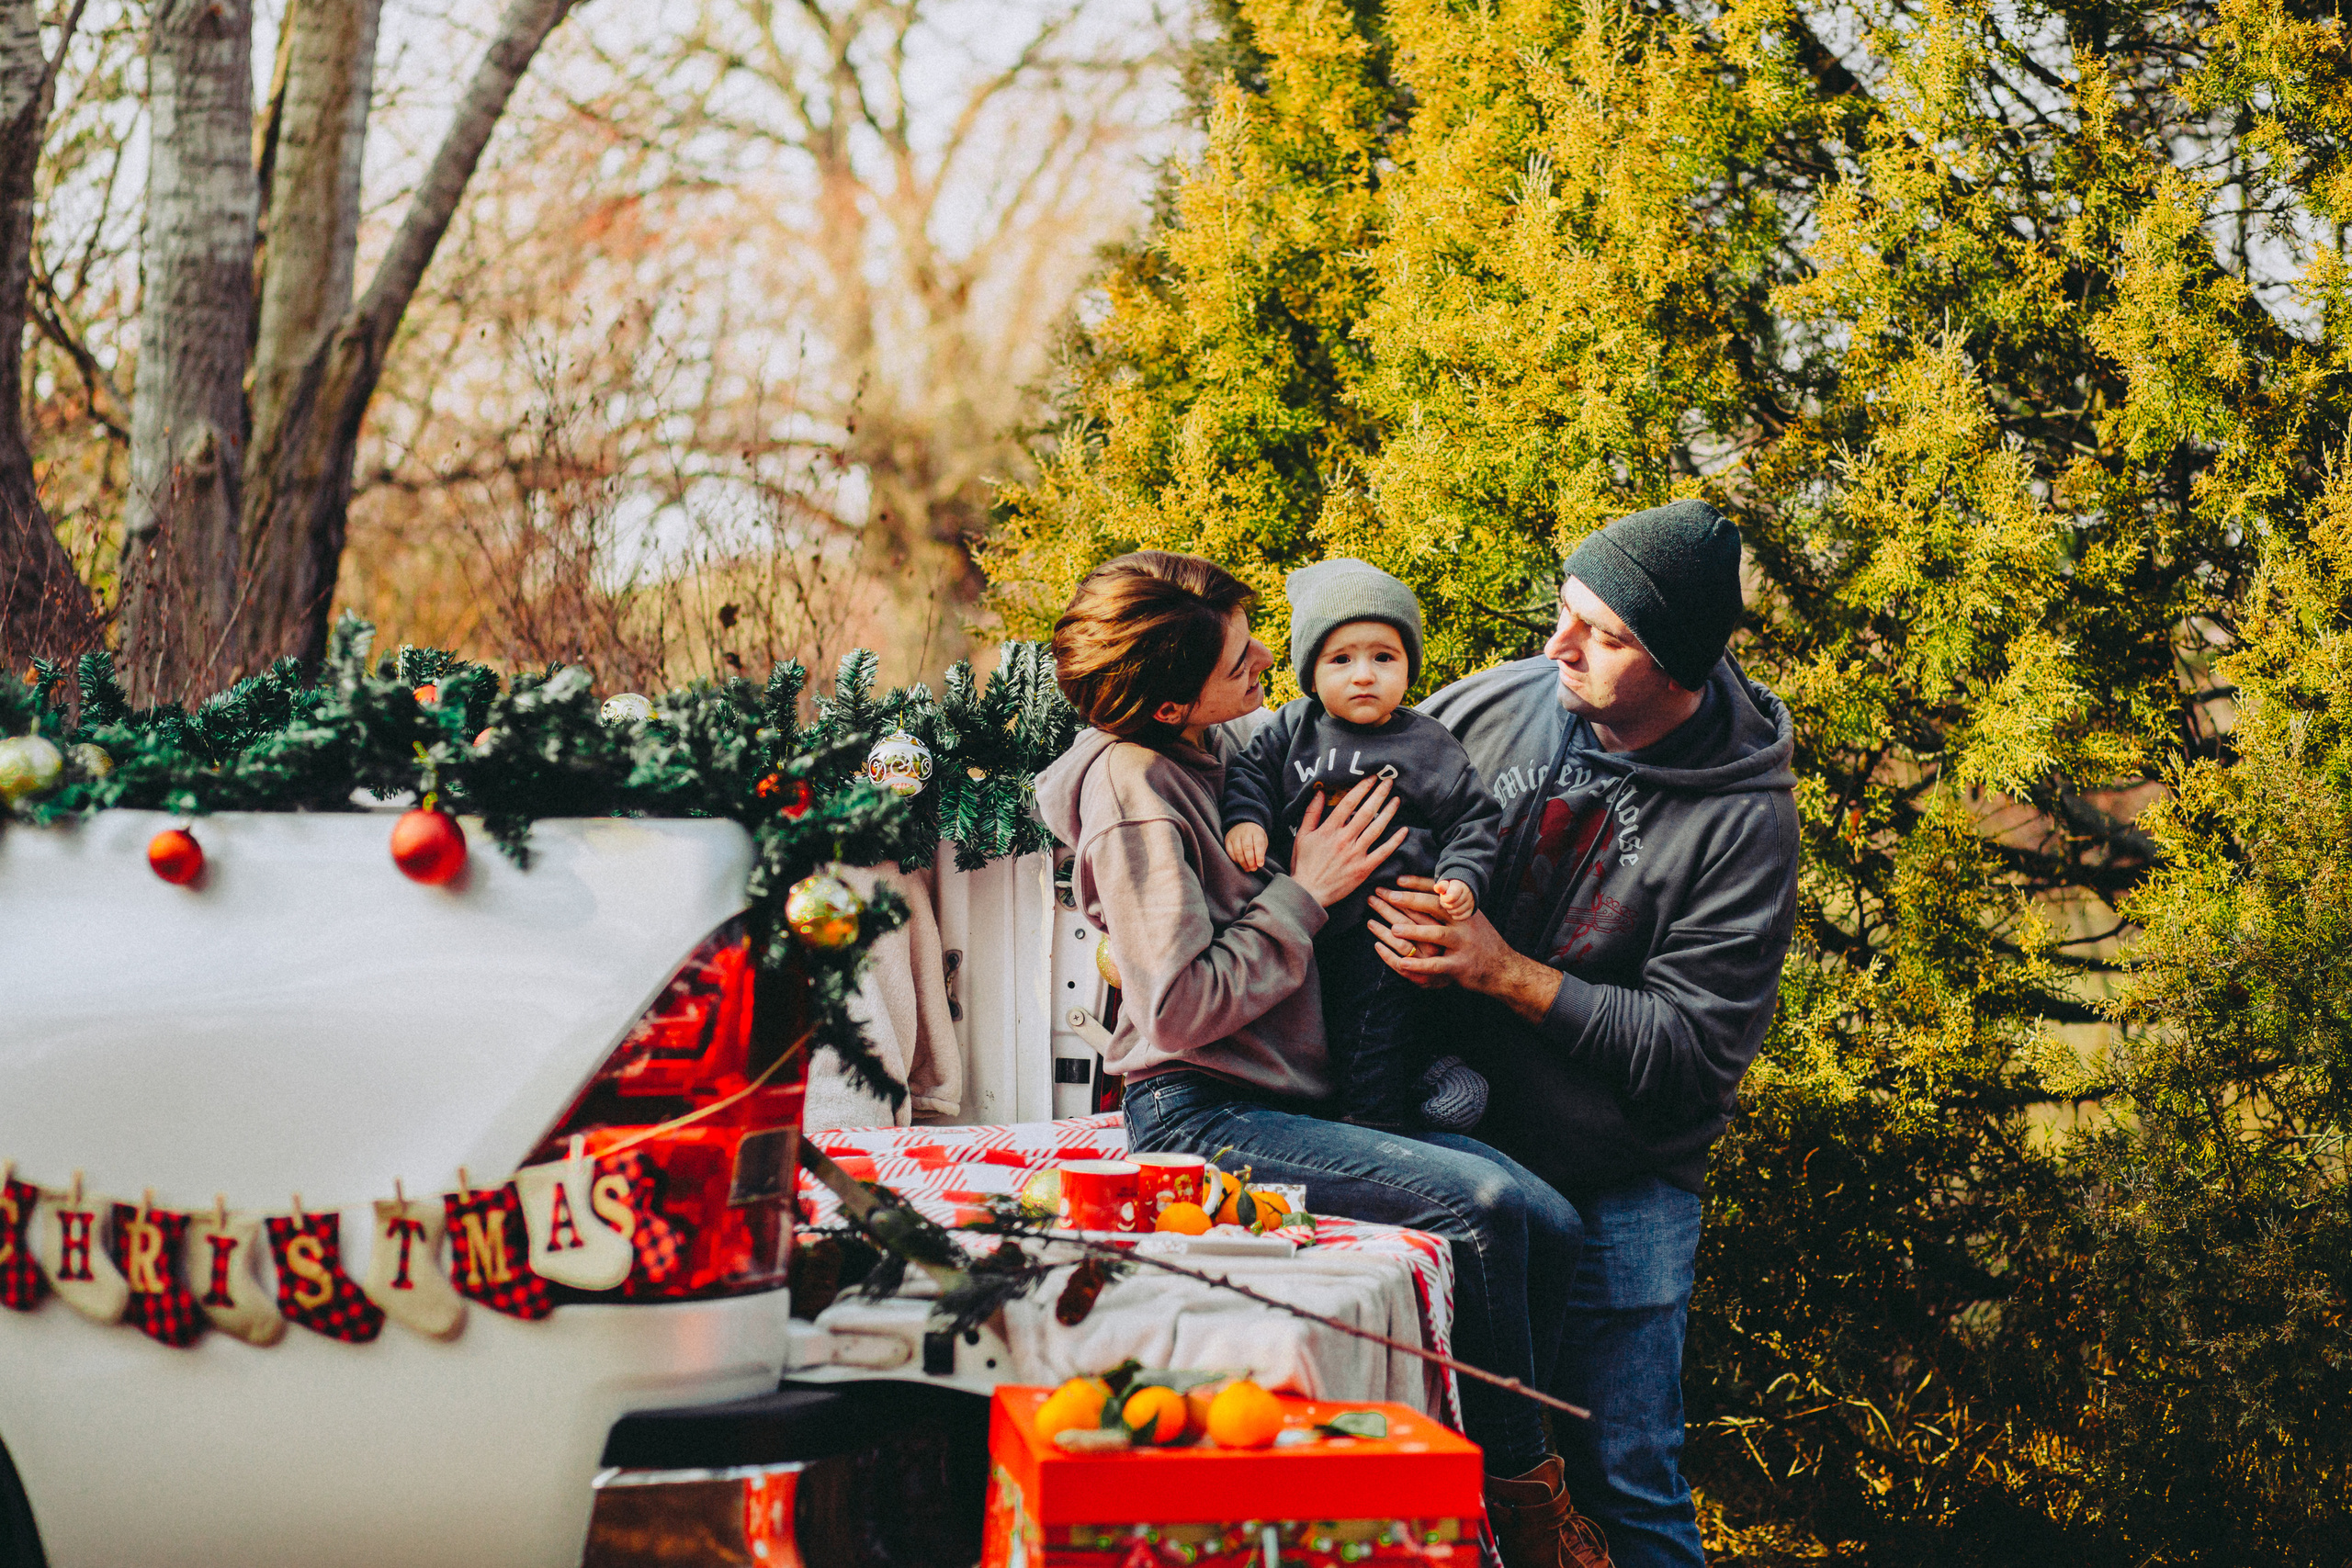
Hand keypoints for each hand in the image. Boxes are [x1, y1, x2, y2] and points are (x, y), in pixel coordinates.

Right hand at [1224, 822, 1267, 870]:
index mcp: (1256, 831)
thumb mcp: (1262, 840)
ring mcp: (1235, 835)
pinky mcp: (1227, 840)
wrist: (1243, 825)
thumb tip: (1258, 864)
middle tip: (1253, 869)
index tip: (1260, 865)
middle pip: (1247, 848)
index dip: (1259, 855)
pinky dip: (1235, 860)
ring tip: (1247, 869)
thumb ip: (1261, 851)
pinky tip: (1240, 863)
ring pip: (1238, 851)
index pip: (1258, 843)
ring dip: (1243, 862)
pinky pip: (1230, 852)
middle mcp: (1245, 832)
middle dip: (1251, 861)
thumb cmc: (1255, 836)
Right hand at [1288, 775, 1405, 910]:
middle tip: (1389, 782)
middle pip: (1366, 812)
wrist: (1308, 893)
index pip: (1348, 802)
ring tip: (1397, 800)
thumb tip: (1320, 792)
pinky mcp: (1364, 869)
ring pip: (1377, 829)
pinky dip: (1395, 841)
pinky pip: (1383, 852)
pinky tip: (1404, 830)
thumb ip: (1311, 813)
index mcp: (1329, 830)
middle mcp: (1344, 839)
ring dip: (1389, 812)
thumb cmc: (1304, 864)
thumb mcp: (1302, 836)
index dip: (1362, 788)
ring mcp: (1356, 854)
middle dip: (1379, 794)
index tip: (1371, 778)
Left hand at [1369, 876, 1563, 1022]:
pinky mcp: (1460, 966)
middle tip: (1386, 896)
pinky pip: (1437, 965)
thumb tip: (1433, 884)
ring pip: (1436, 935)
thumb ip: (1453, 905)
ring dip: (1413, 931)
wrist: (1504, 968)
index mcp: (1464, 910)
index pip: (1439, 891)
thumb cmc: (1481, 941)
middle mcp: (1464, 924)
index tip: (1397, 879)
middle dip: (1409, 900)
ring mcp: (1463, 945)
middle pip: (1434, 907)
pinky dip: (1419, 965)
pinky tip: (1401, 963)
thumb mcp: (1472, 917)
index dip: (1418, 884)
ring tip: (1392, 929)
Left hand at [1435, 879, 1475, 921]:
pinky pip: (1461, 918)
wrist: (1462, 888)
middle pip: (1452, 906)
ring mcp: (1471, 902)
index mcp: (1460, 886)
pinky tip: (1454, 910)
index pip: (1451, 897)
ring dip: (1450, 910)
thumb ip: (1441, 886)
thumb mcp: (1445, 883)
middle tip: (1445, 901)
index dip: (1444, 899)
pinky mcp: (1472, 910)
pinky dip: (1455, 916)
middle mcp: (1468, 894)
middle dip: (1446, 904)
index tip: (1443, 896)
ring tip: (1449, 905)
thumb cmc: (1450, 887)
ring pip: (1456, 913)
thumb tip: (1436, 887)